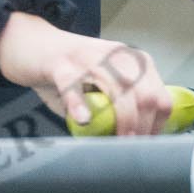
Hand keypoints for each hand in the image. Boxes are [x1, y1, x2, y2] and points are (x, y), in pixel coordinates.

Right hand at [0, 15, 172, 135]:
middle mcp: (116, 55)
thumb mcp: (102, 84)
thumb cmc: (71, 72)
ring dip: (123, 121)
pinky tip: (83, 119)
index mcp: (132, 60)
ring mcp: (89, 57)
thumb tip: (135, 144)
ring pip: (118, 91)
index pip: (160, 96)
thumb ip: (119, 107)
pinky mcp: (61, 63)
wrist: (33, 43)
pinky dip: (80, 104)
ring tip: (118, 142)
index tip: (148, 145)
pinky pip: (74, 84)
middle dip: (144, 127)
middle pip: (145, 95)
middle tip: (133, 149)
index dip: (158, 125)